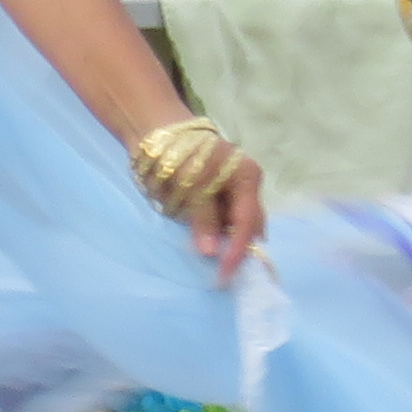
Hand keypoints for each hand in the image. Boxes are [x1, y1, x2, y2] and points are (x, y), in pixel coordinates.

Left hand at [188, 148, 267, 281]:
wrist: (161, 136)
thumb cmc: (179, 156)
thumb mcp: (191, 188)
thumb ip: (203, 219)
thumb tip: (210, 252)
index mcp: (246, 177)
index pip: (247, 220)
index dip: (237, 248)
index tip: (225, 272)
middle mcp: (247, 185)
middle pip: (250, 225)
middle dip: (238, 249)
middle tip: (224, 275)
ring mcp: (237, 192)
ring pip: (239, 225)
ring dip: (228, 244)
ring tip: (218, 266)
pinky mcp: (223, 197)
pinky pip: (227, 221)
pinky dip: (220, 235)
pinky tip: (212, 247)